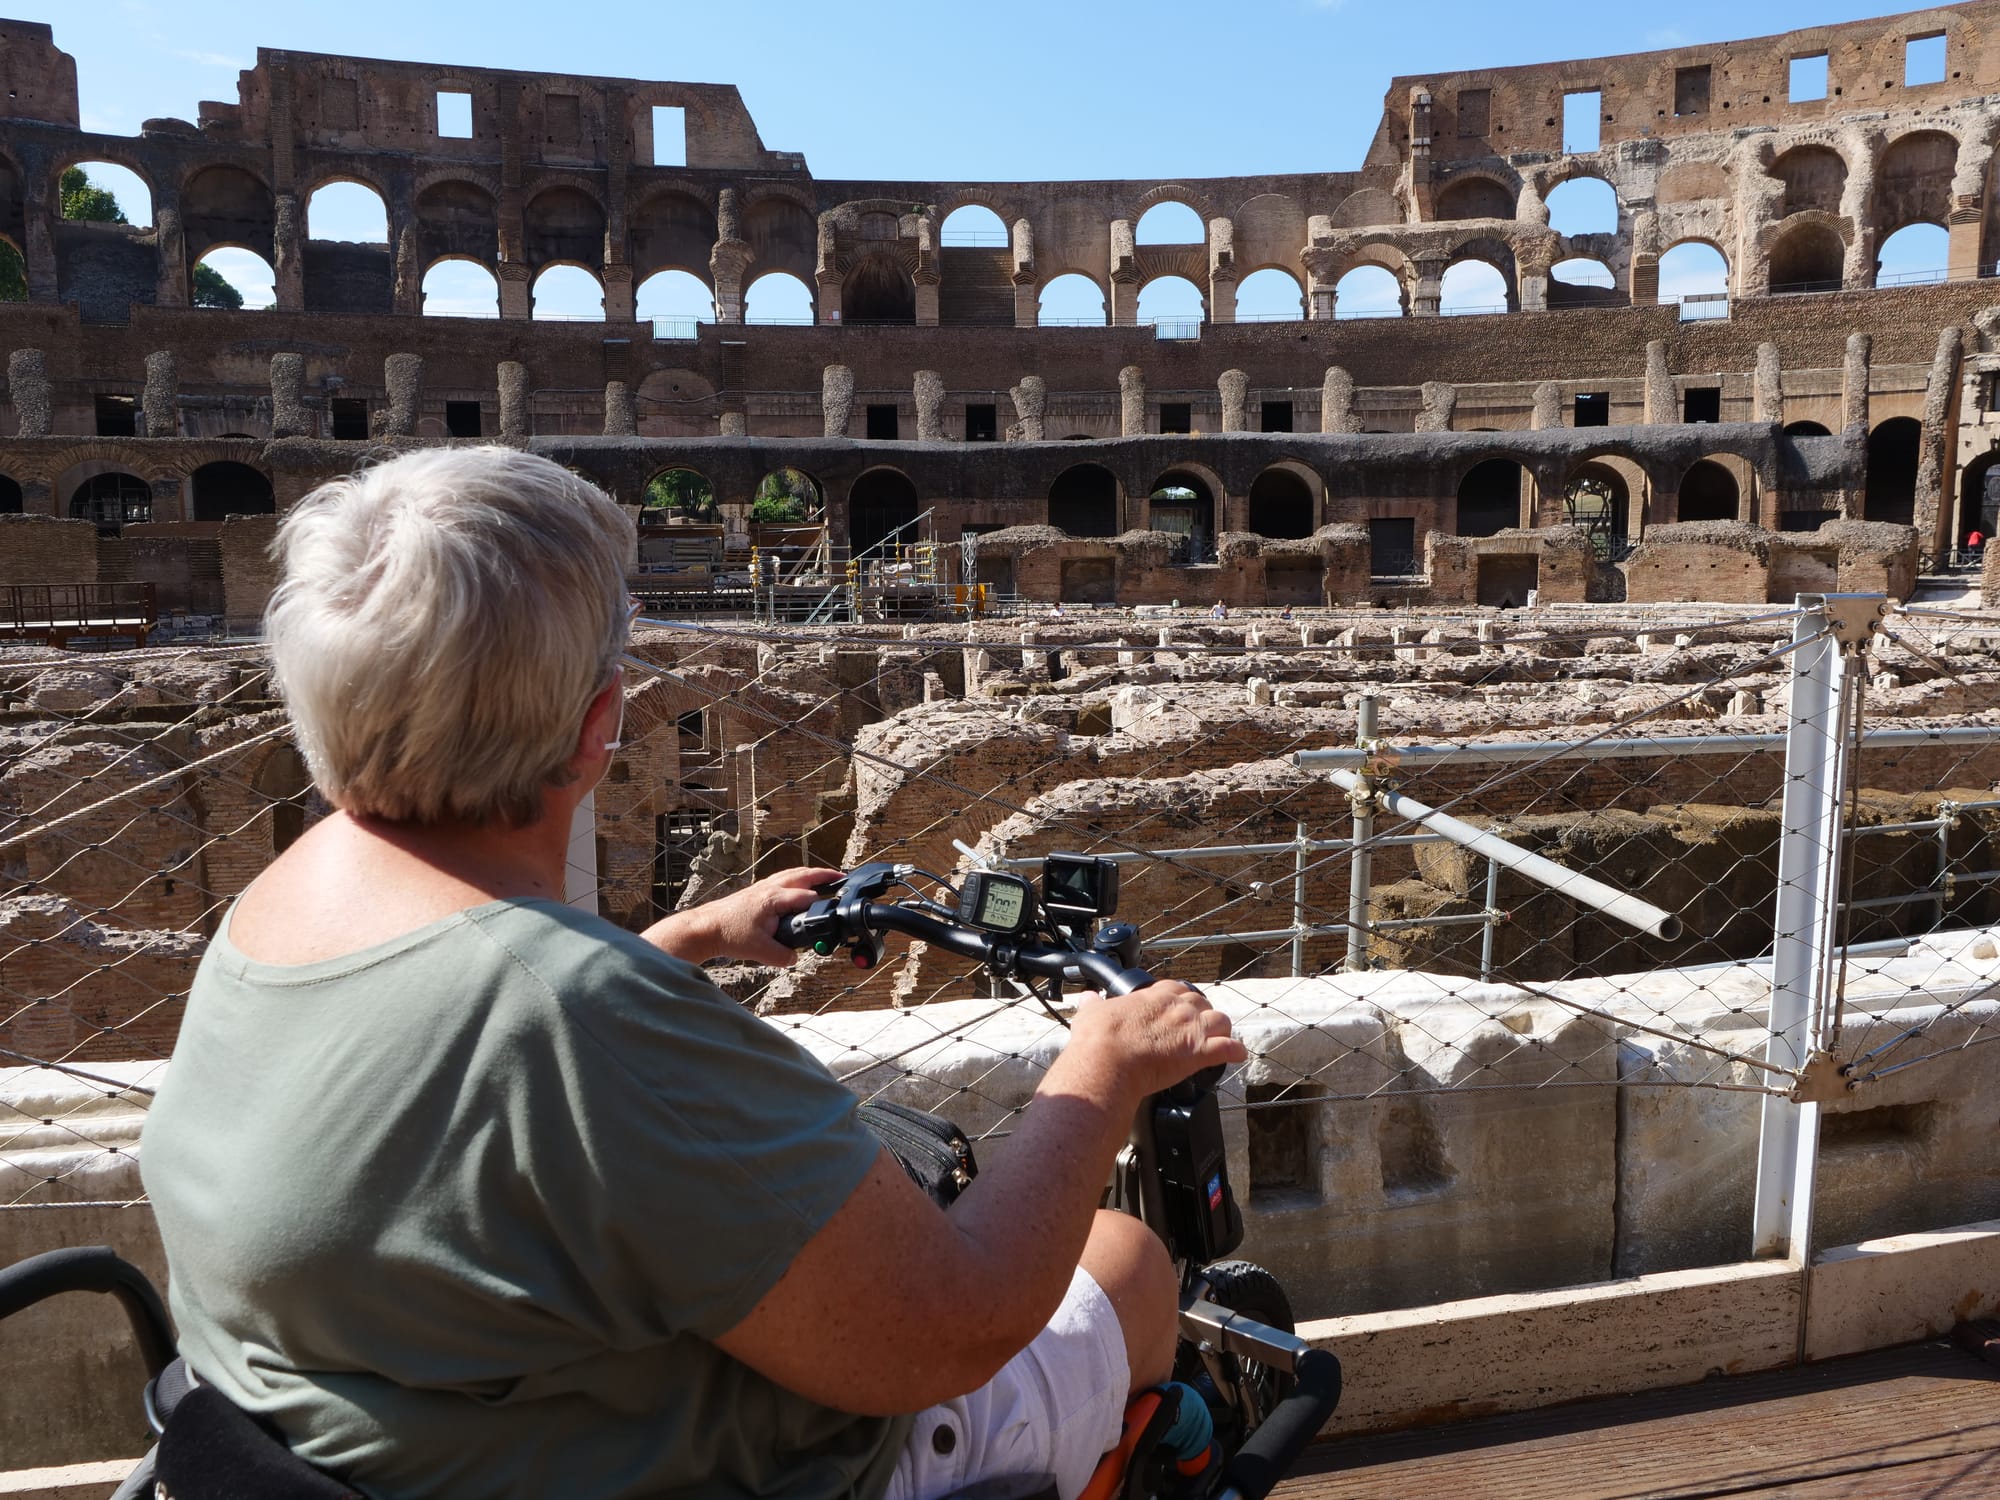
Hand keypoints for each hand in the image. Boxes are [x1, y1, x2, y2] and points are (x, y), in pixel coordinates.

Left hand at [642, 866, 840, 966]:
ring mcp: (763, 886)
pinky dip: (797, 877)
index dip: (821, 904)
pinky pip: (783, 877)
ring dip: (811, 873)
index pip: (805, 897)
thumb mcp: (759, 950)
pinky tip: (799, 884)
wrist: (706, 927)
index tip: (833, 910)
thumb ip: (782, 956)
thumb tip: (795, 958)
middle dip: (824, 875)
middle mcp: (770, 888)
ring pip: (792, 874)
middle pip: (802, 875)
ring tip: (826, 876)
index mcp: (774, 899)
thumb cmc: (728, 934)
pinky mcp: (758, 890)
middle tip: (841, 877)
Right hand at [1061, 980, 1244, 1104]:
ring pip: (1221, 1021)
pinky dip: (1235, 1052)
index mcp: (1154, 997)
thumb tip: (1087, 998)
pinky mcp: (1198, 1053)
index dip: (1181, 998)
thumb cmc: (1098, 1040)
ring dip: (1222, 1030)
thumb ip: (1092, 1004)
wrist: (1107, 1063)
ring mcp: (1190, 1029)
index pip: (1177, 988)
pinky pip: (1229, 1049)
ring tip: (1219, 1039)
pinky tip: (1237, 1055)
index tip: (1178, 1008)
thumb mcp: (1090, 1013)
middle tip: (1197, 1028)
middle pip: (1202, 1003)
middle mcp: (1177, 1009)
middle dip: (1203, 1014)